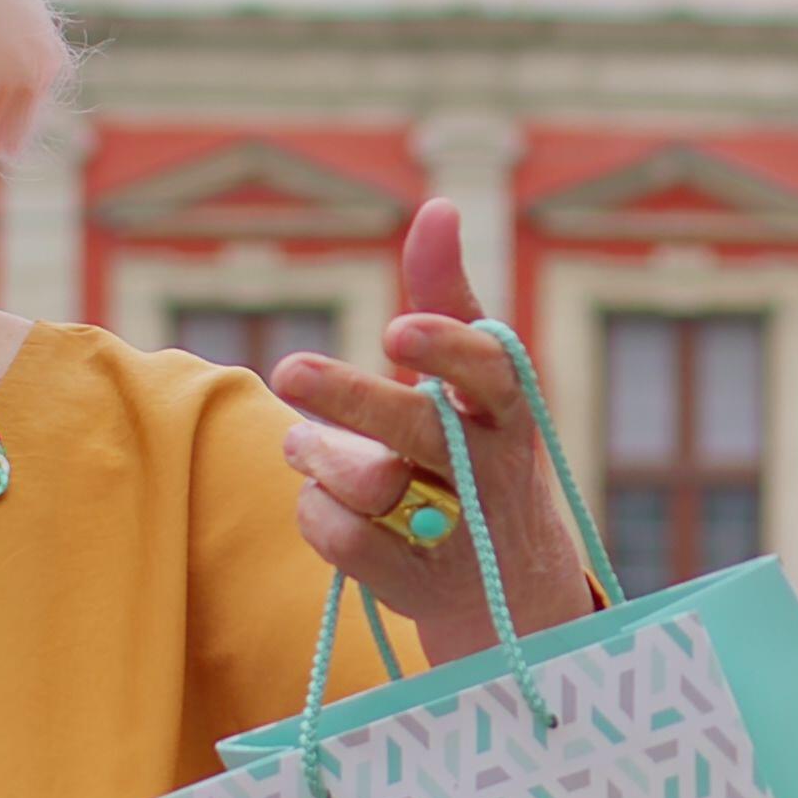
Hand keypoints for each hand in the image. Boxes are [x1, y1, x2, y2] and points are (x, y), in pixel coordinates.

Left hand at [266, 203, 604, 652]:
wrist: (509, 591)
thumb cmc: (477, 456)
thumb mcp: (474, 384)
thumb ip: (448, 297)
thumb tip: (438, 206)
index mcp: (508, 410)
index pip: (490, 372)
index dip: (446, 352)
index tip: (396, 330)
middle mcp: (493, 471)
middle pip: (421, 431)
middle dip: (354, 399)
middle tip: (288, 370)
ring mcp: (461, 534)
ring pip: (371, 484)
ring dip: (320, 457)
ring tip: (302, 445)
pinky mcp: (420, 586)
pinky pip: (344, 539)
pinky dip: (317, 513)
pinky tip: (324, 501)